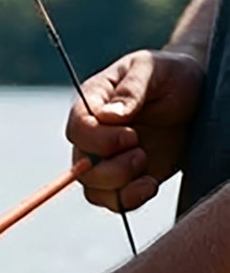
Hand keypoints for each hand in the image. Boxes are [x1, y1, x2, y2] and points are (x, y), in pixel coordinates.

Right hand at [66, 49, 205, 211]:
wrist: (196, 98)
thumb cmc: (173, 76)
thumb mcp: (154, 70)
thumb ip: (132, 89)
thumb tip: (108, 116)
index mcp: (92, 104)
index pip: (77, 129)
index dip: (98, 140)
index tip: (131, 136)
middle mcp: (92, 136)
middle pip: (82, 167)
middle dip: (112, 168)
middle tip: (140, 153)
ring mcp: (106, 161)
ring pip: (94, 189)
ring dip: (121, 184)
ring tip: (146, 163)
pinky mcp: (124, 180)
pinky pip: (114, 202)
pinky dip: (130, 200)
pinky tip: (149, 184)